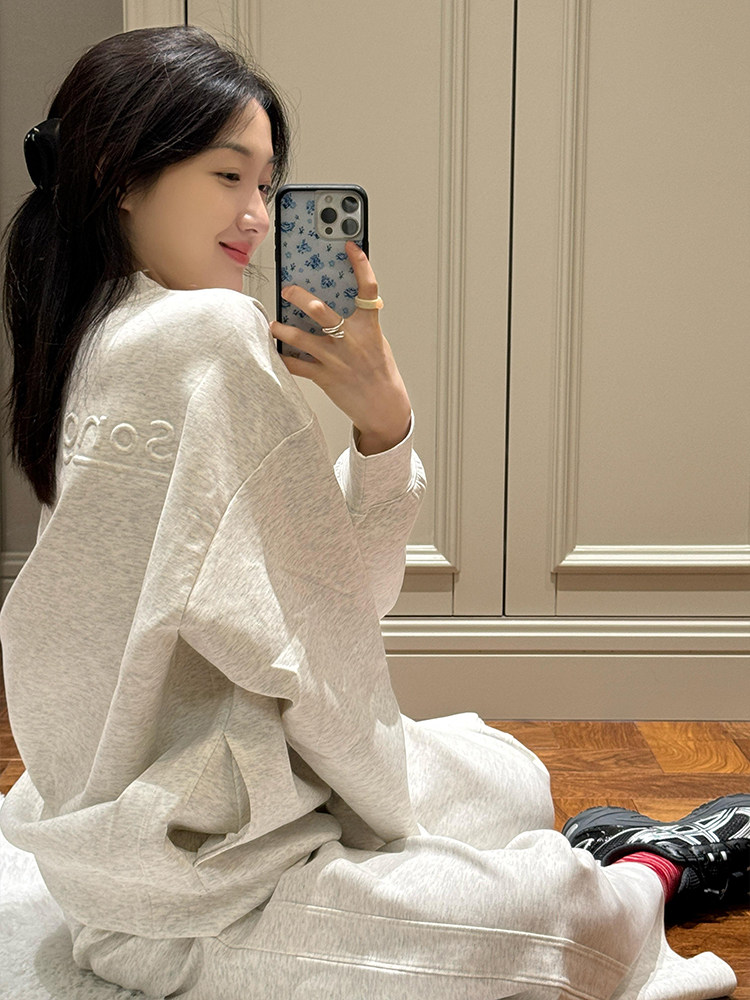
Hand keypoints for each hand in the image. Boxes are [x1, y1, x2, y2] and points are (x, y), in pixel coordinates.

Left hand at [271, 243, 410, 454]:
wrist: (385, 408)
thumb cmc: (380, 373)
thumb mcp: (375, 342)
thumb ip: (358, 324)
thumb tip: (333, 307)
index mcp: (369, 328)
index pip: (368, 289)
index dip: (361, 264)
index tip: (351, 247)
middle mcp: (352, 341)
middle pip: (321, 311)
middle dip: (300, 297)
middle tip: (288, 290)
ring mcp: (337, 360)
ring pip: (301, 339)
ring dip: (282, 330)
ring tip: (274, 325)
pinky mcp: (325, 378)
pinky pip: (297, 365)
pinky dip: (284, 358)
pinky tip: (276, 352)